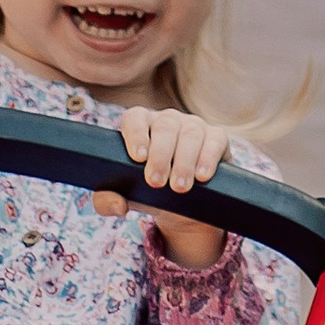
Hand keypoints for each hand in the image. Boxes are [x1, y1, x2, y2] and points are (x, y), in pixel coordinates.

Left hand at [92, 105, 231, 264]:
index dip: (135, 134)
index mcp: (141, 126)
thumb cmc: (148, 192)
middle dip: (160, 155)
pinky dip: (208, 157)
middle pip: (164, 127)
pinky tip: (202, 175)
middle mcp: (167, 121)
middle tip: (156, 182)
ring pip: (190, 133)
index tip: (137, 157)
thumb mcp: (127, 197)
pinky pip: (215, 140)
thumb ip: (107, 201)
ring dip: (184, 161)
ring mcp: (193, 126)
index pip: (135, 118)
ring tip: (179, 187)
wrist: (183, 206)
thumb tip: (117, 205)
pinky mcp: (217, 137)